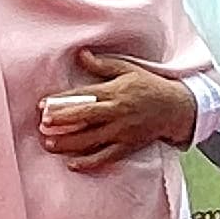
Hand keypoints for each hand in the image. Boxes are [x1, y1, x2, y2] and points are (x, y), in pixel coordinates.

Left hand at [42, 52, 199, 170]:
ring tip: (49, 143)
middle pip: (85, 118)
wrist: (176, 108)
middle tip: (43, 125)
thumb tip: (81, 54)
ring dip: (69, 142)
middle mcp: (117, 112)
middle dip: (62, 122)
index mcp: (115, 91)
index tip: (43, 105)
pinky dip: (89, 162)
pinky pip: (106, 156)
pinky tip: (72, 164)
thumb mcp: (128, 69)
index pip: (84, 97)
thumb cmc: (150, 86)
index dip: (62, 101)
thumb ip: (103, 64)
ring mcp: (122, 131)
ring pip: (91, 139)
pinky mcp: (127, 146)